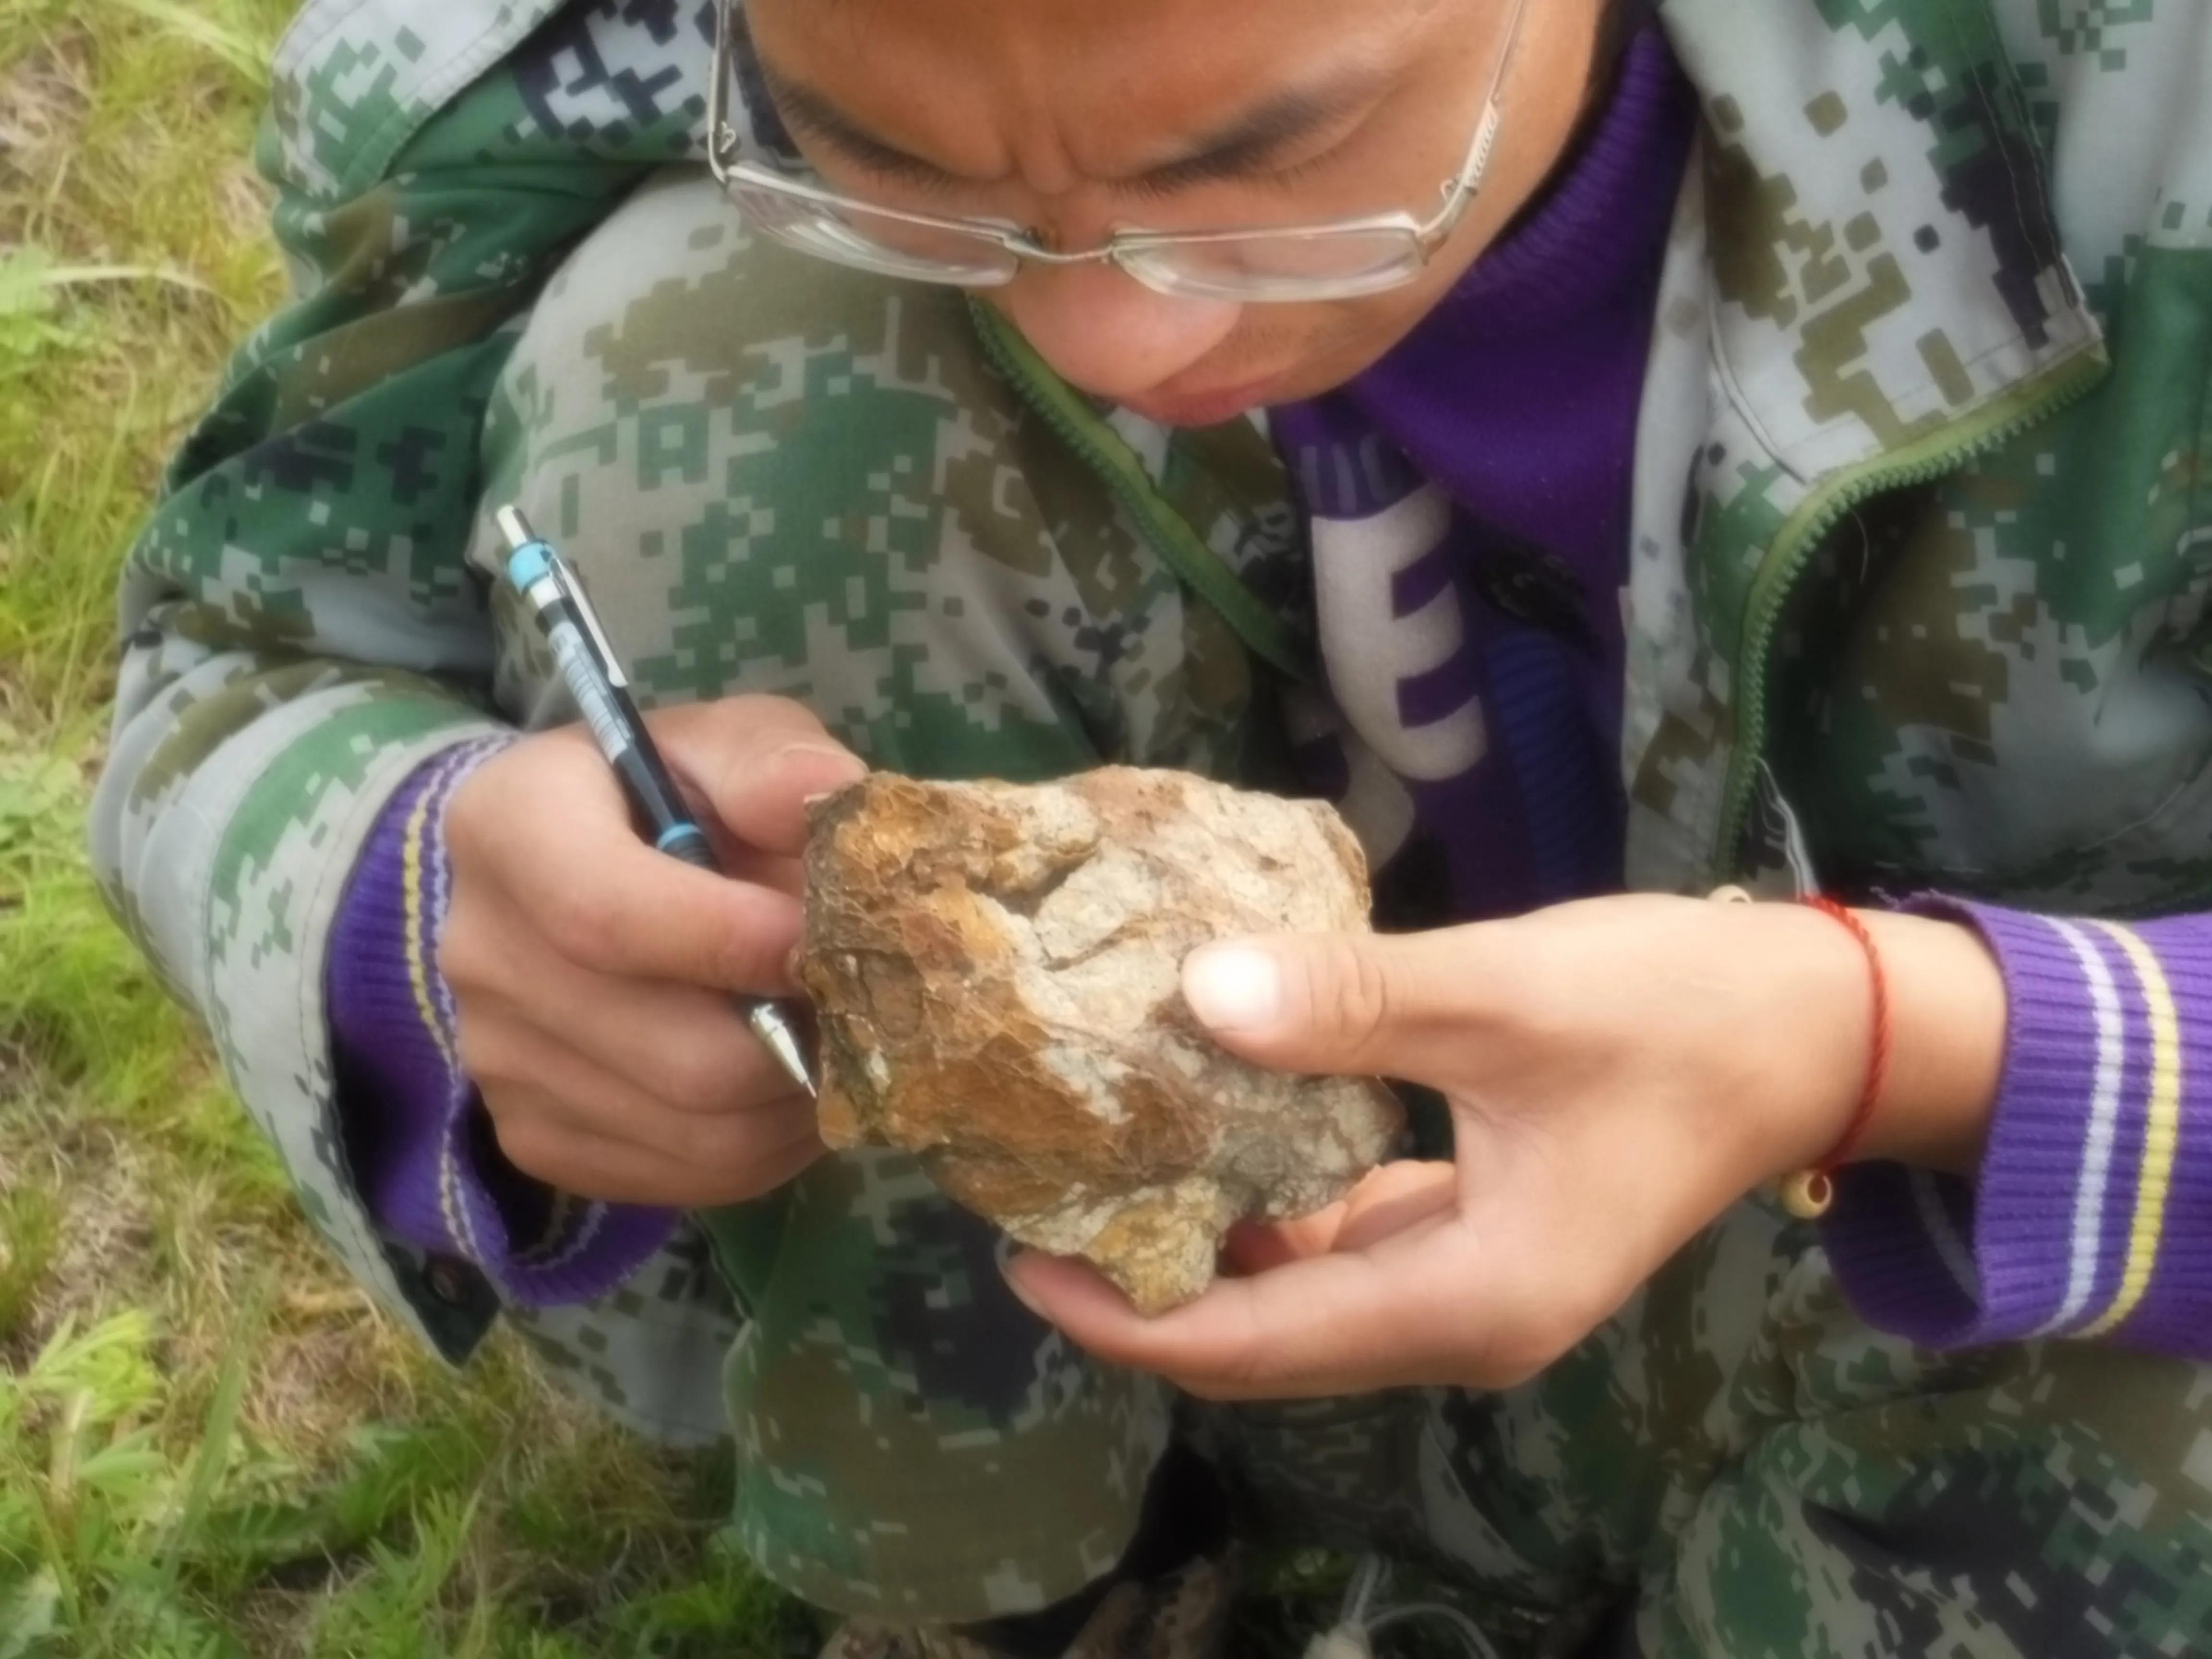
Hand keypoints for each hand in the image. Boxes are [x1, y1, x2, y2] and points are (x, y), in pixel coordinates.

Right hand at [440, 696, 863, 1206]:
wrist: (580, 870)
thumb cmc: (669, 797)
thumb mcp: (724, 744)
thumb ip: (772, 762)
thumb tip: (826, 796)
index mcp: (509, 826)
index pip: (607, 915)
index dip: (731, 942)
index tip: (818, 940)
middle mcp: (482, 953)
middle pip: (674, 1050)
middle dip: (796, 1036)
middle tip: (859, 1002)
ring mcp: (500, 1060)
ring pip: (695, 1129)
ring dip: (796, 1098)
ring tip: (833, 1040)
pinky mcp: (534, 1138)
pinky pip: (680, 1178)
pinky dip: (763, 1147)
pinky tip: (785, 1087)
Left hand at [1005, 894, 2005, 1398]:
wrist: (1818, 1028)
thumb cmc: (1680, 1012)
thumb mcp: (1509, 995)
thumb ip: (1353, 1004)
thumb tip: (1197, 995)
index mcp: (1470, 1300)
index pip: (1256, 1344)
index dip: (1130, 1317)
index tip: (1022, 1257)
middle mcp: (1466, 1322)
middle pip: (1269, 1336)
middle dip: (1150, 1286)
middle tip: (1035, 1203)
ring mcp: (1478, 1284)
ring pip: (1306, 1290)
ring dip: (1208, 1241)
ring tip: (1099, 1167)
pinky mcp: (1485, 1232)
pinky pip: (1350, 1244)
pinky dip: (1277, 1203)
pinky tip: (1219, 1130)